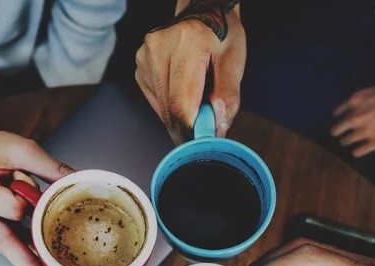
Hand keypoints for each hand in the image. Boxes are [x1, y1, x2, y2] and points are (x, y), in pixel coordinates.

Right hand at [136, 0, 245, 142]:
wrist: (202, 10)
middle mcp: (159, 49)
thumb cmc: (221, 33)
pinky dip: (171, 106)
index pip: (181, 103)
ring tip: (197, 99)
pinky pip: (155, 101)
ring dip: (180, 116)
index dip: (192, 130)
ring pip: (161, 109)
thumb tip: (217, 127)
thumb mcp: (234, 60)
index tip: (204, 143)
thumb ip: (228, 95)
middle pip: (169, 110)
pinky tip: (183, 91)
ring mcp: (145, 58)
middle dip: (189, 127)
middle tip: (206, 129)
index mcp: (186, 43)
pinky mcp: (140, 67)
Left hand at [331, 75, 374, 156]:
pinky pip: (359, 151)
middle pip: (336, 129)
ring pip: (346, 141)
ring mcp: (366, 130)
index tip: (339, 120)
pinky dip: (357, 151)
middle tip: (338, 134)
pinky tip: (358, 151)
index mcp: (356, 100)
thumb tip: (353, 111)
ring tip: (348, 142)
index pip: (337, 113)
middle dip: (338, 131)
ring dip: (346, 141)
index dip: (338, 117)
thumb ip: (363, 102)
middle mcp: (357, 116)